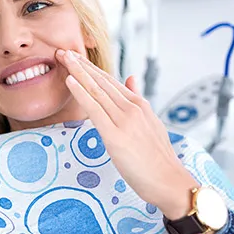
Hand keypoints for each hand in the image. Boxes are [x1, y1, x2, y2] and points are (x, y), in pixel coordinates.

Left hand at [55, 49, 197, 219]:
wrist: (170, 182)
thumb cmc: (159, 159)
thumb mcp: (151, 123)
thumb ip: (138, 100)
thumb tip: (130, 78)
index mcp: (139, 105)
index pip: (110, 81)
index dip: (91, 68)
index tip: (76, 56)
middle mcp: (132, 108)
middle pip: (101, 81)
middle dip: (80, 64)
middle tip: (62, 50)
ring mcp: (124, 121)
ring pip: (96, 90)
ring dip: (77, 72)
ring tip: (63, 57)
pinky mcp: (115, 136)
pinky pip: (94, 109)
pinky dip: (81, 92)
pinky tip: (69, 80)